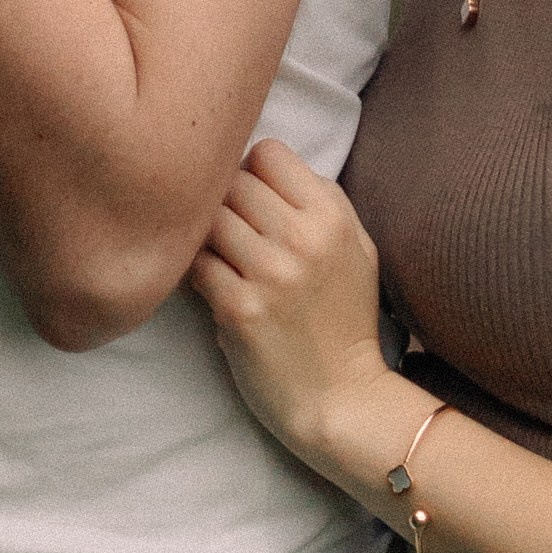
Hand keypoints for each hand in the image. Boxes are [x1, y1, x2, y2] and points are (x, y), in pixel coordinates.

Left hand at [186, 138, 390, 463]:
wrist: (342, 400)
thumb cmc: (345, 320)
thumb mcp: (356, 248)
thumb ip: (319, 200)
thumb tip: (262, 165)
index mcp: (331, 216)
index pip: (267, 152)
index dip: (254, 172)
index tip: (255, 201)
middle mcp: (301, 238)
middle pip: (231, 182)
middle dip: (226, 205)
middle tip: (233, 235)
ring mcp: (269, 274)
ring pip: (208, 219)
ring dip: (207, 238)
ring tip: (222, 260)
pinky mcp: (239, 309)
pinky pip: (195, 264)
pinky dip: (198, 272)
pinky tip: (214, 288)